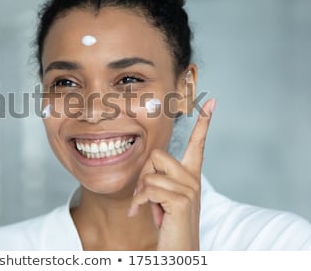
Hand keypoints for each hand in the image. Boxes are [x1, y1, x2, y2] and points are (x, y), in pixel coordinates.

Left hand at [128, 99, 215, 249]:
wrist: (179, 250)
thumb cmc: (169, 224)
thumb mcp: (163, 197)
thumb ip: (159, 179)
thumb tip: (147, 172)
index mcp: (190, 176)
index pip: (197, 144)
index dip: (204, 123)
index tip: (211, 103)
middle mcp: (193, 179)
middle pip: (156, 155)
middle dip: (144, 176)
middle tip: (147, 197)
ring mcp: (189, 189)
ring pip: (150, 174)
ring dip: (142, 194)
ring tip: (152, 210)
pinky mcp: (181, 200)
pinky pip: (149, 190)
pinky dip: (141, 203)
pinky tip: (150, 216)